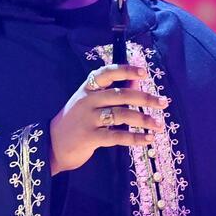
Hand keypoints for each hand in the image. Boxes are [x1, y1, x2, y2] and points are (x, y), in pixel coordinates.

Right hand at [49, 64, 167, 174]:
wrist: (51, 145)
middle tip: (164, 102)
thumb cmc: (76, 121)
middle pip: (120, 95)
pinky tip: (147, 139)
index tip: (144, 73)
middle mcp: (87, 101)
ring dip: (144, 120)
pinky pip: (117, 136)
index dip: (126, 70)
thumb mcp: (89, 102)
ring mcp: (88, 120)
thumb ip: (111, 92)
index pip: (107, 73)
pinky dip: (135, 138)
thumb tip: (136, 81)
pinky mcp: (90, 138)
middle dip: (145, 98)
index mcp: (87, 89)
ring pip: (121, 115)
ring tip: (158, 125)